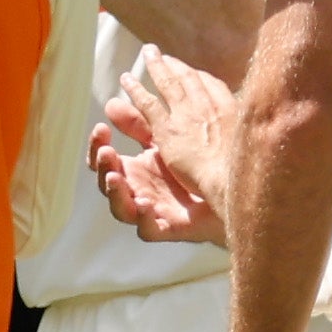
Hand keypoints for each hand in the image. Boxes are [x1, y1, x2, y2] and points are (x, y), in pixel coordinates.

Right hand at [93, 52, 234, 247]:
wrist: (234, 192)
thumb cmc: (199, 168)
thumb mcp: (166, 140)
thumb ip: (140, 124)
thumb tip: (111, 102)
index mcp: (134, 171)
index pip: (105, 160)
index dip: (97, 146)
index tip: (101, 128)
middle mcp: (137, 191)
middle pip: (107, 183)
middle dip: (103, 166)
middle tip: (107, 151)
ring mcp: (151, 211)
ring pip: (120, 209)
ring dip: (114, 193)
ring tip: (115, 177)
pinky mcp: (169, 228)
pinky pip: (148, 230)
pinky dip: (143, 220)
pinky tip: (145, 204)